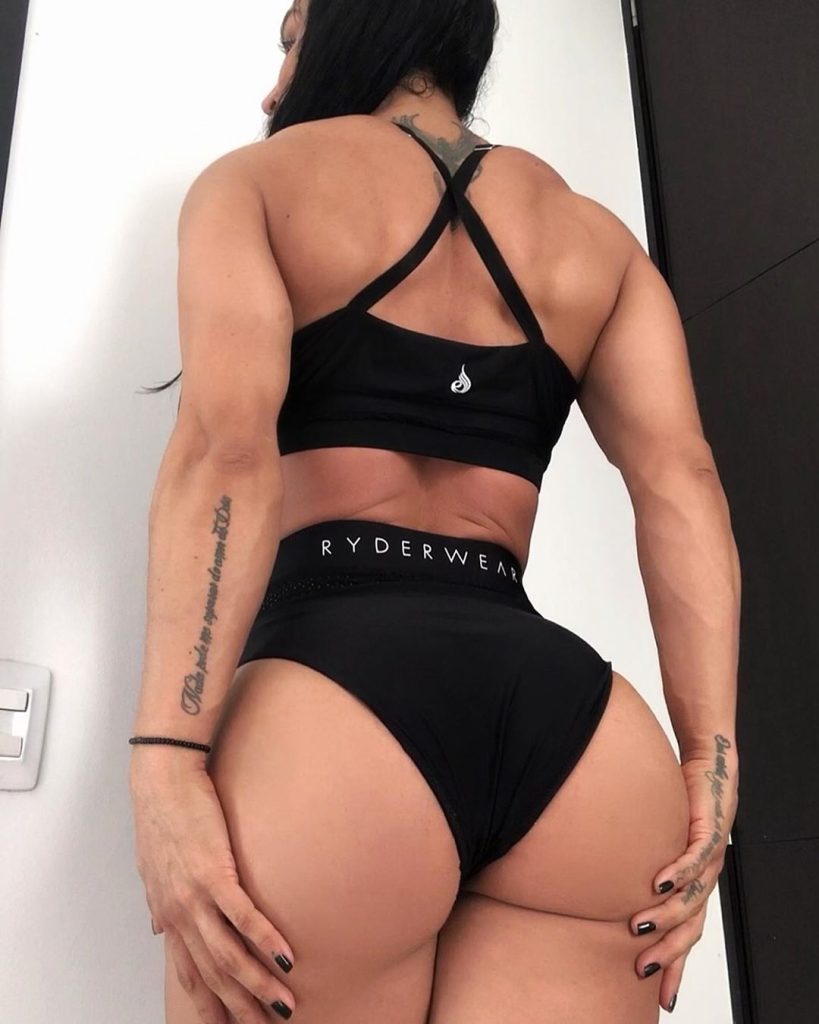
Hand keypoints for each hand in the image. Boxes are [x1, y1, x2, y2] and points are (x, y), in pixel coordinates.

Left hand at [129, 760, 296, 1021]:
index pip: (191, 974)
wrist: (163, 779)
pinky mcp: (214, 873)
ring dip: (258, 986)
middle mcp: (180, 914)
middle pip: (213, 975)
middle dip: (240, 1008)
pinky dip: (265, 941)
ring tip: (284, 1005)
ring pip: (229, 956)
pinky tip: (286, 958)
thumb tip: (159, 927)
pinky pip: (243, 917)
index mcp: (170, 914)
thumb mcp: (153, 867)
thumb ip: (161, 901)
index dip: (211, 1005)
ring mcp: (196, 896)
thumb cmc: (162, 815)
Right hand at [629, 735, 738, 1013]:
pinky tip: (657, 883)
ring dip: (666, 916)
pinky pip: (694, 859)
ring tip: (638, 926)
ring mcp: (709, 858)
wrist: (707, 765)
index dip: (675, 965)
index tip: (659, 993)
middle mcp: (704, 878)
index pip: (686, 935)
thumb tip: (601, 878)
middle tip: (641, 967)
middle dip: (667, 952)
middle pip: (690, 928)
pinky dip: (676, 873)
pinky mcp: (710, 832)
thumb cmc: (679, 801)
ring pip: (691, 899)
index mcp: (693, 884)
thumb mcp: (656, 841)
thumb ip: (638, 862)